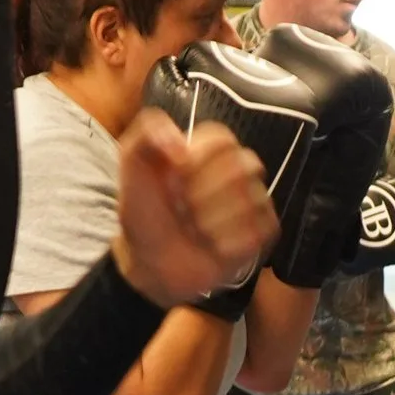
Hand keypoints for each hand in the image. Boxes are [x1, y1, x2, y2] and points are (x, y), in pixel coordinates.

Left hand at [114, 113, 275, 308]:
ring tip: (195, 229)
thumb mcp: (132, 164)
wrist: (148, 262)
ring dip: (212, 222)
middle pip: (242, 167)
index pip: (223, 139)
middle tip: (183, 208)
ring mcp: (251, 202)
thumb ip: (148, 131)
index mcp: (209, 149)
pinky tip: (213, 247)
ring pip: (250, 200)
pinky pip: (261, 230)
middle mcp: (236, 171)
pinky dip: (230, 243)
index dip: (197, 162)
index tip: (174, 179)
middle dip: (203, 195)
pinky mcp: (260, 234)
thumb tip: (182, 146)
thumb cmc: (143, 214)